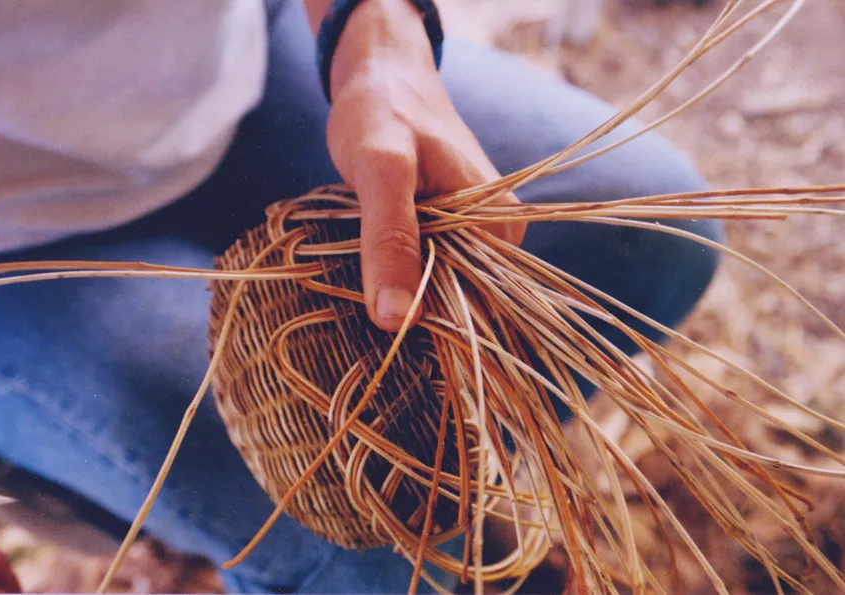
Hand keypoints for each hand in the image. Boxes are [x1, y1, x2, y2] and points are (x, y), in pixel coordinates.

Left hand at [323, 0, 524, 331]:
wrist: (383, 76)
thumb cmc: (383, 111)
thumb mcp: (382, 168)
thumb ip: (390, 240)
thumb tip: (396, 320)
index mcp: (501, 227)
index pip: (474, 310)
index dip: (426, 321)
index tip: (380, 318)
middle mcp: (500, 236)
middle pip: (457, 303)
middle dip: (410, 305)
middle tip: (361, 288)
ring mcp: (478, 235)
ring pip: (439, 289)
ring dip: (401, 290)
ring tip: (365, 271)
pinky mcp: (454, 231)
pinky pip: (429, 270)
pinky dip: (399, 273)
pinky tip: (375, 263)